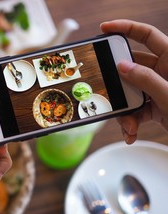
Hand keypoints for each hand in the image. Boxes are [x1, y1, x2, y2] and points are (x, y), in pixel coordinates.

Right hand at [101, 19, 167, 143]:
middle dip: (119, 86)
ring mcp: (158, 90)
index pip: (147, 35)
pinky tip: (131, 132)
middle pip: (131, 69)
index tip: (105, 29)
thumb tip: (123, 66)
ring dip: (125, 110)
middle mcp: (164, 72)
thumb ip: (146, 79)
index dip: (126, 28)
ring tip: (128, 124)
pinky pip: (135, 110)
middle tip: (110, 93)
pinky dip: (130, 121)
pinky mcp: (155, 106)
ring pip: (130, 93)